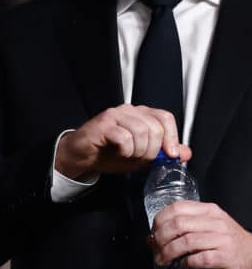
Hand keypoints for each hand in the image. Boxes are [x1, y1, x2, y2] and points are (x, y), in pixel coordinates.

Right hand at [55, 104, 190, 179]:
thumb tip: (185, 153)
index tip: (172, 154)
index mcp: (140, 114)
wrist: (83, 157)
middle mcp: (129, 110)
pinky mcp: (103, 123)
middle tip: (140, 158)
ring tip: (128, 155)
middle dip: (152, 150)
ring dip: (138, 151)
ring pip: (141, 132)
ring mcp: (115, 115)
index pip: (165, 118)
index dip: (172, 137)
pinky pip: (124, 137)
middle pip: (155, 127)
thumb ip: (163, 153)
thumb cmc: (109, 153)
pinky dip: (125, 151)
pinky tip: (118, 152)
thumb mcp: (142, 156)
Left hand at [150, 201, 251, 268]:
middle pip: (178, 225)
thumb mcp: (207, 229)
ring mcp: (223, 239)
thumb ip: (184, 228)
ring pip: (187, 242)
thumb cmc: (226, 244)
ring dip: (169, 252)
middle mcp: (216, 222)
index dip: (159, 220)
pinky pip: (200, 258)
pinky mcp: (227, 257)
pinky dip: (187, 262)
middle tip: (155, 249)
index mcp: (209, 211)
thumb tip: (151, 238)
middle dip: (160, 238)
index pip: (177, 208)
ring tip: (163, 260)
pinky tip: (183, 265)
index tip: (153, 233)